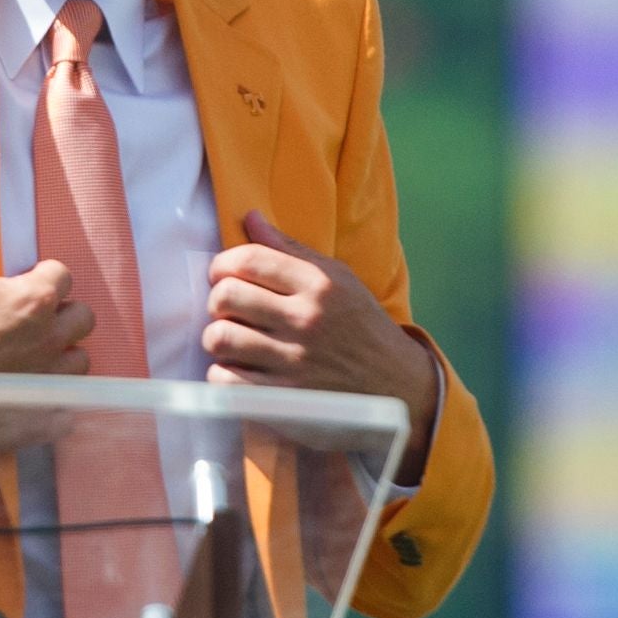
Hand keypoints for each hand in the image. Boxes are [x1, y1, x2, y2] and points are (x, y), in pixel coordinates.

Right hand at [0, 189, 90, 453]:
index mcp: (34, 300)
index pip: (62, 274)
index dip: (44, 278)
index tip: (22, 286)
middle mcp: (54, 336)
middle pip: (82, 316)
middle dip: (62, 315)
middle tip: (32, 320)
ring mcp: (56, 376)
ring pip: (80, 358)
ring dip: (62, 354)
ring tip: (34, 356)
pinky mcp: (54, 409)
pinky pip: (71, 397)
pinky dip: (58, 393)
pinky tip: (35, 390)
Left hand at [203, 210, 439, 481]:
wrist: (399, 387)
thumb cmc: (360, 327)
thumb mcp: (338, 281)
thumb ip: (290, 251)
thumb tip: (250, 217)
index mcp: (319, 285)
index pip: (248, 260)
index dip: (222, 265)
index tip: (223, 275)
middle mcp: (307, 320)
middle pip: (225, 297)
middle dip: (218, 302)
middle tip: (229, 311)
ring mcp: (295, 361)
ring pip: (219, 338)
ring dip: (218, 338)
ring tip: (233, 340)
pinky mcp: (285, 399)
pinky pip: (224, 379)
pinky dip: (223, 374)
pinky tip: (239, 369)